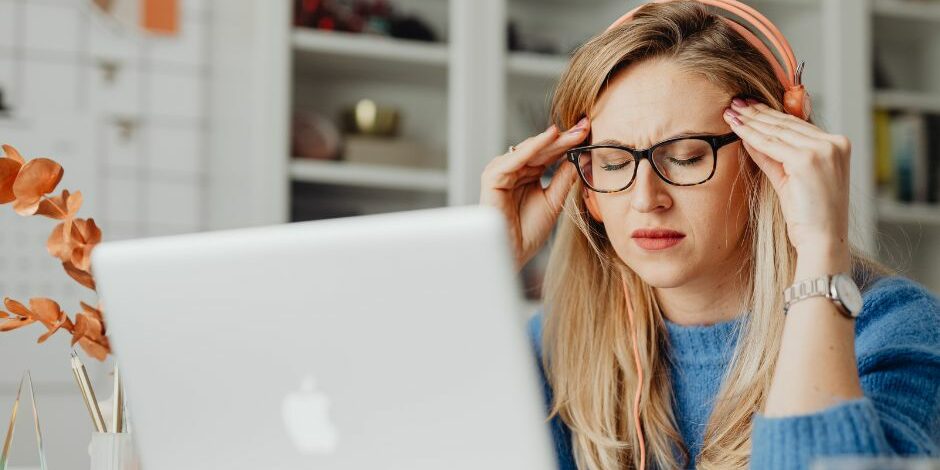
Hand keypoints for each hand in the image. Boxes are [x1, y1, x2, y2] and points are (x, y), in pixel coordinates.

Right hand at [480, 117, 589, 270]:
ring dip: (552, 141)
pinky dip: (532, 147)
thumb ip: (563, 178)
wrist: (513, 253)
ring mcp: (501, 172)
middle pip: (541, 149)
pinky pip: (515, 159)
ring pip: (529, 150)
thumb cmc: (528, 232)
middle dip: (564, 138)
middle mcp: (513, 170)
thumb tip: (580, 156)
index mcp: (526, 174)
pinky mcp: (492, 177)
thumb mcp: (554, 200)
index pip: (548, 154)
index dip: (568, 143)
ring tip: (573, 132)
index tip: (588, 131)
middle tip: (585, 125)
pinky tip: (550, 137)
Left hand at [723, 98, 850, 266]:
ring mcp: (823, 150)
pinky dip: (751, 135)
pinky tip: (736, 127)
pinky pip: (771, 144)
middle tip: (735, 102)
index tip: (750, 106)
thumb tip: (751, 138)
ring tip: (731, 112)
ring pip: (777, 130)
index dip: (771, 114)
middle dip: (758, 112)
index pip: (798, 124)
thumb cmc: (809, 217)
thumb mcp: (791, 179)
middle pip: (787, 123)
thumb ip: (774, 157)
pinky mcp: (807, 160)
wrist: (822, 242)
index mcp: (837, 145)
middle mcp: (834, 143)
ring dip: (751, 120)